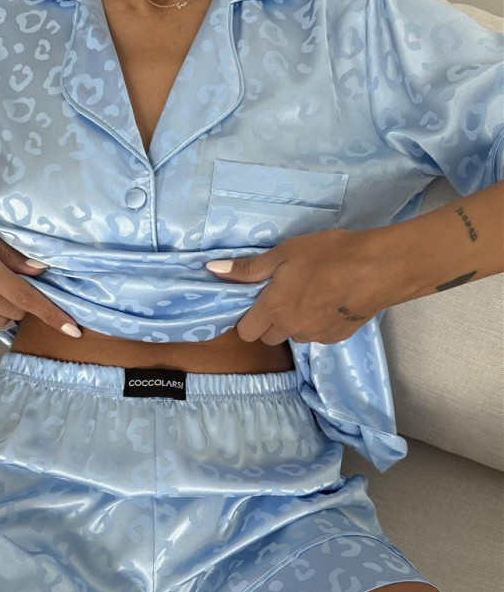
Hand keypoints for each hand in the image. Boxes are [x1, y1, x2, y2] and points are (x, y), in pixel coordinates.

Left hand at [205, 227, 393, 344]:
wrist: (378, 268)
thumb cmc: (328, 255)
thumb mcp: (284, 253)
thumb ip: (248, 268)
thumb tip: (212, 270)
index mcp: (274, 308)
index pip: (246, 332)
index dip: (248, 318)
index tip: (257, 301)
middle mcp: (291, 328)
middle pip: (269, 337)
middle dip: (271, 321)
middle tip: (285, 295)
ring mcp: (316, 336)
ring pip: (295, 336)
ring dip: (295, 323)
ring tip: (312, 295)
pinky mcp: (337, 338)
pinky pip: (318, 335)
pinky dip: (318, 323)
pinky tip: (331, 302)